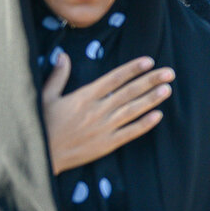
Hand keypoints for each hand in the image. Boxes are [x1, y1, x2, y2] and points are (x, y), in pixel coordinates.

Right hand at [41, 54, 173, 174]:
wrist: (40, 155)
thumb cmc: (41, 124)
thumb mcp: (45, 97)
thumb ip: (58, 76)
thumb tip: (63, 55)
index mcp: (83, 96)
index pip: (114, 78)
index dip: (133, 69)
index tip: (149, 61)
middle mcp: (97, 110)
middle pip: (129, 92)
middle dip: (150, 81)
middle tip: (169, 72)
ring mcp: (103, 128)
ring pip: (132, 110)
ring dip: (151, 99)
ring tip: (167, 89)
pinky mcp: (105, 144)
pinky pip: (129, 133)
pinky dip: (144, 124)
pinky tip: (157, 115)